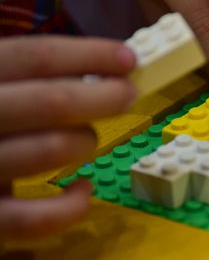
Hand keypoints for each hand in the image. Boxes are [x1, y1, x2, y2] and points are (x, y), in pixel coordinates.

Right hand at [0, 36, 135, 238]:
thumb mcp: (0, 88)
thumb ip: (33, 77)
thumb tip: (107, 68)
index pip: (38, 57)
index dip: (91, 56)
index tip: (128, 59)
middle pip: (54, 102)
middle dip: (105, 97)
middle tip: (127, 94)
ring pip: (53, 149)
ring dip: (86, 141)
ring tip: (88, 140)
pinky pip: (35, 219)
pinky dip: (71, 206)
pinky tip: (83, 190)